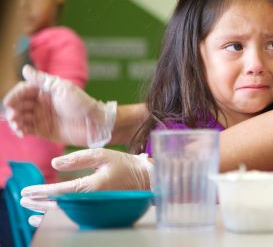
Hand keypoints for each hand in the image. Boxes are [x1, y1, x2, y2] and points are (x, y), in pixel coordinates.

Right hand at [3, 65, 116, 146]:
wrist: (95, 124)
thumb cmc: (82, 104)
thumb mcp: (63, 88)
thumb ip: (43, 80)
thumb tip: (25, 69)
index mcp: (46, 90)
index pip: (24, 90)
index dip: (15, 95)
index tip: (8, 103)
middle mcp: (42, 103)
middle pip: (20, 104)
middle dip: (13, 109)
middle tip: (12, 115)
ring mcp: (42, 117)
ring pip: (21, 117)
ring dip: (15, 120)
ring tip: (17, 125)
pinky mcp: (44, 130)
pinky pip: (27, 129)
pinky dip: (21, 130)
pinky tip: (21, 132)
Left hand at [20, 149, 152, 226]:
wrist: (147, 181)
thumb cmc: (125, 166)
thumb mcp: (104, 155)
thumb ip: (79, 158)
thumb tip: (54, 163)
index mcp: (92, 187)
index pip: (60, 191)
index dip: (41, 192)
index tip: (26, 191)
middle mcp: (92, 203)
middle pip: (58, 207)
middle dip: (39, 204)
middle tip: (22, 200)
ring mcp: (96, 212)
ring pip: (65, 217)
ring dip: (46, 215)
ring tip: (30, 214)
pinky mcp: (99, 216)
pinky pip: (75, 220)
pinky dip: (60, 219)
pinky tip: (50, 219)